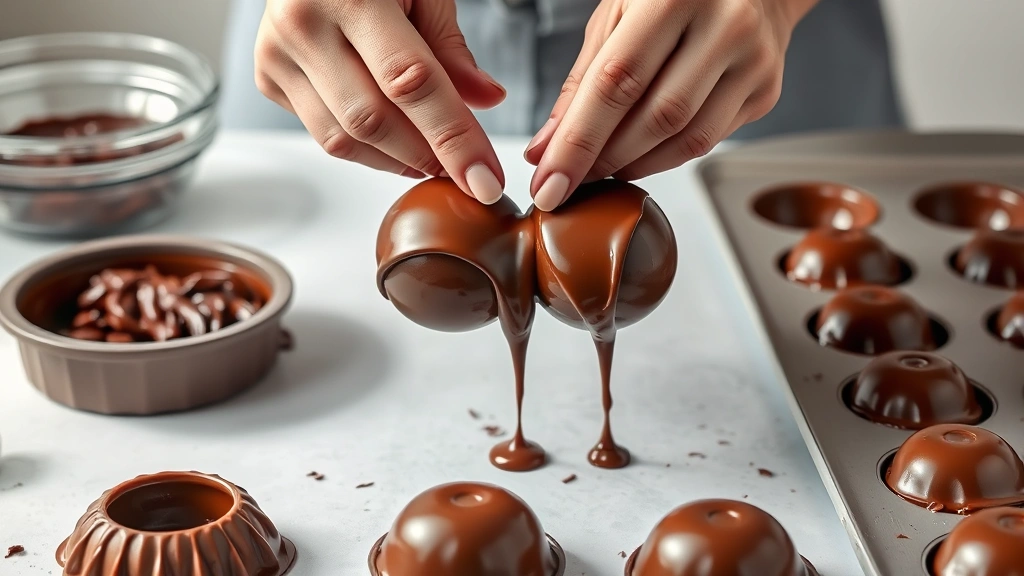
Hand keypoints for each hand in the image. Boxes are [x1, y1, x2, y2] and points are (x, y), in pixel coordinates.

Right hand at [255, 0, 507, 202]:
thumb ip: (450, 47)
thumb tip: (487, 101)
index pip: (410, 83)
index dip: (453, 137)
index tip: (484, 179)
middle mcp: (302, 25)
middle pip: (373, 122)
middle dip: (428, 157)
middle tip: (469, 173)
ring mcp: (277, 55)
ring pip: (344, 140)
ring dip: (398, 160)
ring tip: (433, 156)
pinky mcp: (268, 79)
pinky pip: (325, 135)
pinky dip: (368, 148)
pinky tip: (395, 136)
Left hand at [525, 0, 816, 209]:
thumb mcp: (618, 13)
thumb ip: (582, 81)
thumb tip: (546, 149)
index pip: (616, 83)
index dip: (578, 142)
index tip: (550, 182)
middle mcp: (724, 24)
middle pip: (655, 117)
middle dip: (604, 159)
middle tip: (570, 178)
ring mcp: (753, 60)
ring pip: (687, 139)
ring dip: (635, 165)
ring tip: (603, 167)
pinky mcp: (766, 90)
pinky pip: (708, 141)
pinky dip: (666, 157)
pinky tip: (641, 154)